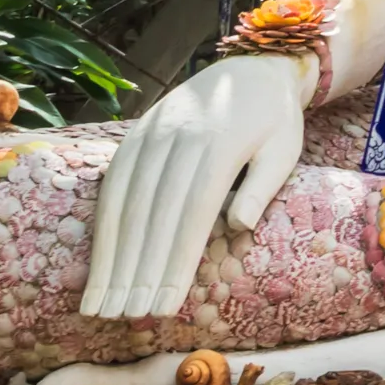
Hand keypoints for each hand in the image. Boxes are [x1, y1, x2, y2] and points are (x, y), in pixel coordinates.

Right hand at [80, 54, 313, 320]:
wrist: (250, 68)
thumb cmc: (273, 119)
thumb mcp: (285, 146)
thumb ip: (263, 186)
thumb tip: (236, 227)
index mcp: (221, 141)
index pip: (193, 211)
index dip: (175, 261)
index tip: (164, 306)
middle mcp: (178, 136)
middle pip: (153, 212)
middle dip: (138, 270)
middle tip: (126, 317)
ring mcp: (150, 134)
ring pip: (125, 203)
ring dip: (112, 257)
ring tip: (104, 305)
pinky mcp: (133, 137)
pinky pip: (112, 186)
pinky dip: (104, 230)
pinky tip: (99, 266)